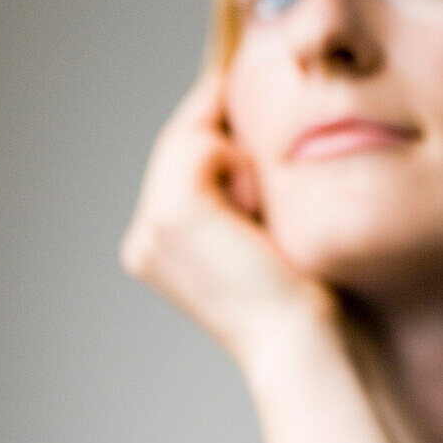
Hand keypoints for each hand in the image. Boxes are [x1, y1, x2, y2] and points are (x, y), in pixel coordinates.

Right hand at [120, 69, 337, 370]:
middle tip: (259, 128)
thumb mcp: (258, 234)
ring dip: (235, 153)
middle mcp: (143, 240)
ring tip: (262, 204)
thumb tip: (242, 127)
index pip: (176, 164)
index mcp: (156, 249)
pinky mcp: (171, 214)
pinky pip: (201, 146)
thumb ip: (236, 189)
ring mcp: (151, 228)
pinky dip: (236, 160)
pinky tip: (255, 201)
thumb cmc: (297, 299)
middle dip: (221, 125)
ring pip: (188, 140)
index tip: (247, 104)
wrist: (299, 339)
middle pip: (177, 145)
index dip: (214, 131)